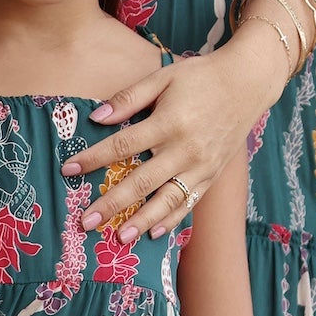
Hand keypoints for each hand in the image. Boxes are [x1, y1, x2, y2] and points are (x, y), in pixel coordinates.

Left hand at [62, 35, 284, 242]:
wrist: (247, 83)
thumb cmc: (200, 77)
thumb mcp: (163, 77)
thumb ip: (129, 98)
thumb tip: (96, 117)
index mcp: (169, 122)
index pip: (123, 145)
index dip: (94, 158)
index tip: (68, 169)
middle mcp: (185, 149)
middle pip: (142, 181)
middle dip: (111, 203)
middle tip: (86, 221)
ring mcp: (201, 166)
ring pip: (167, 200)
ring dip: (141, 221)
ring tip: (118, 238)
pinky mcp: (212, 175)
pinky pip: (189, 202)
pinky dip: (171, 220)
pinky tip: (153, 233)